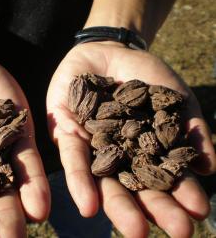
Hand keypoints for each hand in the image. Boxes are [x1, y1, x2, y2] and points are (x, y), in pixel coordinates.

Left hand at [46, 42, 215, 237]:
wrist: (111, 50)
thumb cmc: (146, 76)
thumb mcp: (174, 98)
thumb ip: (191, 129)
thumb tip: (210, 168)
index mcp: (144, 152)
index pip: (164, 177)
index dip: (181, 194)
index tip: (198, 212)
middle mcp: (118, 156)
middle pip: (136, 187)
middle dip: (154, 209)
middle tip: (177, 232)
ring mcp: (93, 148)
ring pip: (105, 181)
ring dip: (119, 206)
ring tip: (136, 229)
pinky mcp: (67, 135)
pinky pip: (74, 159)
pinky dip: (81, 181)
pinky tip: (89, 205)